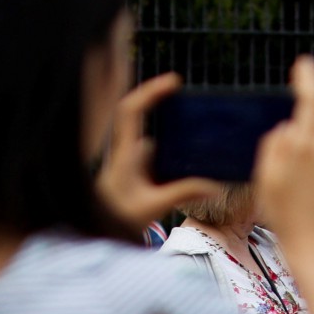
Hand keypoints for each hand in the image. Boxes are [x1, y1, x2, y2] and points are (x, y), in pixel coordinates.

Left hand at [95, 73, 224, 233]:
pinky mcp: (138, 167)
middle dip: (157, 96)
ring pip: (150, 129)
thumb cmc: (118, 217)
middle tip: (183, 88)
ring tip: (195, 117)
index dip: (150, 91)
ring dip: (168, 121)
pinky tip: (192, 147)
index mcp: (124, 153)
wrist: (99, 231)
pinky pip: (156, 145)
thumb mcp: (152, 206)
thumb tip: (214, 186)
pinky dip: (172, 142)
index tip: (173, 82)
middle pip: (137, 111)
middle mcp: (126, 149)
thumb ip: (182, 193)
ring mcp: (131, 157)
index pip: (130, 111)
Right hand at [253, 57, 313, 262]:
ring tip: (296, 128)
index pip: (312, 100)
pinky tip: (305, 156)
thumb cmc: (284, 216)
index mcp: (309, 146)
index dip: (308, 79)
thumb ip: (275, 146)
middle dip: (310, 102)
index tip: (304, 63)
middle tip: (297, 91)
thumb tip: (286, 128)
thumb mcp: (267, 178)